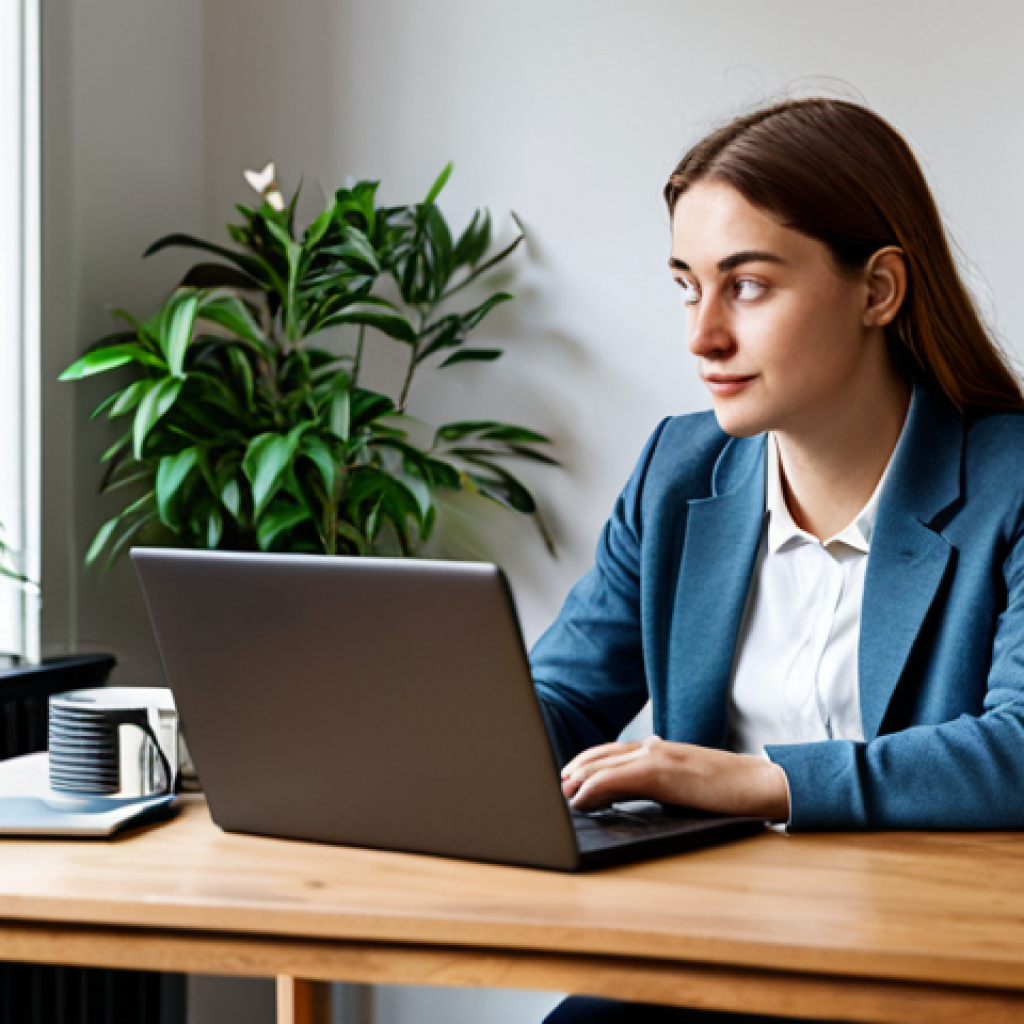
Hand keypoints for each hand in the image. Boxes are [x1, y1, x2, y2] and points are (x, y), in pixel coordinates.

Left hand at [560, 736, 789, 821]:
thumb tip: (633, 799)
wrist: (762, 784)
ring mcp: (657, 756)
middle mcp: (654, 747)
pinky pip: (617, 779)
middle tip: (556, 787)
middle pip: (600, 756)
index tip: (568, 780)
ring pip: (603, 764)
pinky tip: (580, 798)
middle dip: (575, 771)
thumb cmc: (729, 790)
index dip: (586, 765)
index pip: (611, 754)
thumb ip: (660, 786)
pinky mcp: (662, 771)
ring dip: (577, 779)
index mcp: (659, 750)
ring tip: (561, 794)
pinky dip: (594, 788)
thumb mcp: (687, 785)